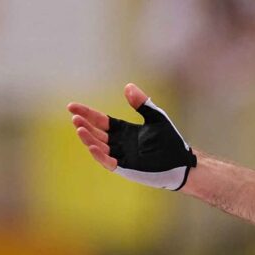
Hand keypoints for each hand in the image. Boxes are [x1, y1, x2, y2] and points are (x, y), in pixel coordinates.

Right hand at [67, 83, 196, 190]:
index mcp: (123, 131)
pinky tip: (92, 147)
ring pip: (99, 147)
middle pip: (96, 133)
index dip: (86, 114)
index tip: (72, 106)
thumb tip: (128, 86)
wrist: (182, 162)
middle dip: (85, 125)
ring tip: (80, 128)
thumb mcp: (155, 118)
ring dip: (89, 139)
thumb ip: (142, 104)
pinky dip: (100, 156)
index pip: (100, 121)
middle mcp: (119, 143)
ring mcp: (121, 156)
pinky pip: (109, 162)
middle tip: (75, 117)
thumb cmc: (169, 141)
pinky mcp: (126, 168)